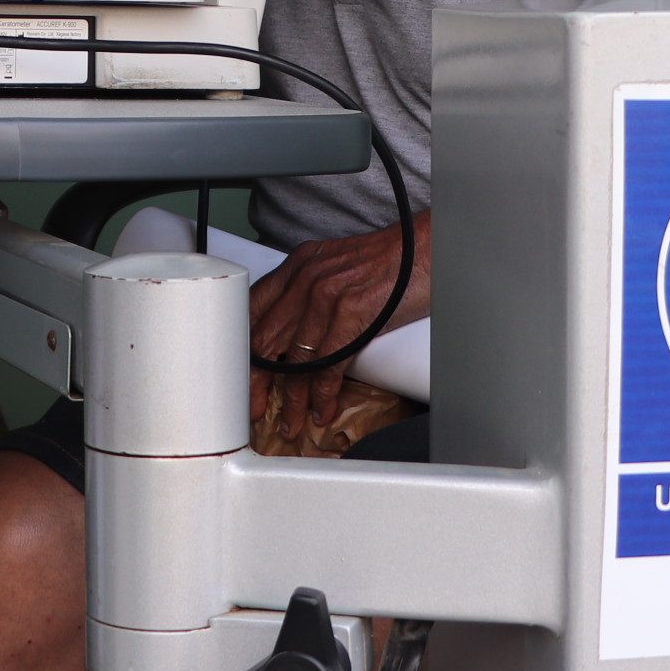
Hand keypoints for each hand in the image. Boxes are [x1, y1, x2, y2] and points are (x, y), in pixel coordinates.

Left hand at [247, 213, 430, 442]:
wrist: (428, 248)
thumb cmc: (390, 261)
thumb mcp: (337, 267)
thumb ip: (310, 294)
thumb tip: (294, 337)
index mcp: (299, 265)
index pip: (253, 311)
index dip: (242, 350)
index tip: (241, 375)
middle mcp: (306, 278)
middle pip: (266, 340)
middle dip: (256, 382)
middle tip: (254, 408)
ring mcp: (327, 296)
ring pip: (296, 361)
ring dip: (291, 400)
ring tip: (291, 421)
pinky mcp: (352, 314)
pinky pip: (327, 366)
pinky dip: (322, 395)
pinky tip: (320, 410)